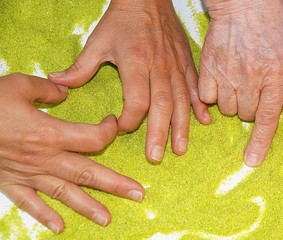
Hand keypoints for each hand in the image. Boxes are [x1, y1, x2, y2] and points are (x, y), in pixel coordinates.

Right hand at [0, 73, 143, 232]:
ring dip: (88, 207)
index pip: (94, 138)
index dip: (110, 130)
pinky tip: (60, 227)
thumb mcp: (18, 85)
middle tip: (139, 194)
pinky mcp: (11, 182)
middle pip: (89, 173)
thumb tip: (65, 91)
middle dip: (116, 184)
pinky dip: (44, 216)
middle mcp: (46, 159)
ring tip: (108, 219)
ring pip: (65, 193)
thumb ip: (47, 89)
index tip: (113, 123)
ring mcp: (29, 174)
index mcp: (51, 134)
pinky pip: (30, 204)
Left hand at [48, 0, 210, 162]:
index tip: (120, 129)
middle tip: (155, 157)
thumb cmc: (123, 20)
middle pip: (162, 106)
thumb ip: (80, 67)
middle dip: (159, 134)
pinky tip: (204, 122)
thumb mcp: (98, 41)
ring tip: (180, 149)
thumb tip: (57, 83)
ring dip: (182, 127)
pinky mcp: (186, 64)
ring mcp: (176, 67)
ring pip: (182, 101)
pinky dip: (200, 105)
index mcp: (136, 62)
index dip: (129, 120)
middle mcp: (159, 68)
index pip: (137, 100)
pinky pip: (195, 87)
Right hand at [199, 0, 282, 166]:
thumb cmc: (271, 23)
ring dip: (231, 101)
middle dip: (249, 108)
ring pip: (226, 108)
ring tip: (235, 80)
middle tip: (251, 88)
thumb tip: (277, 106)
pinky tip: (219, 79)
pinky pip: (207, 97)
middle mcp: (252, 79)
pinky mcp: (209, 70)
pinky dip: (212, 93)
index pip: (267, 119)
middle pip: (246, 115)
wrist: (245, 3)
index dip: (259, 143)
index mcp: (276, 76)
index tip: (252, 161)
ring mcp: (228, 75)